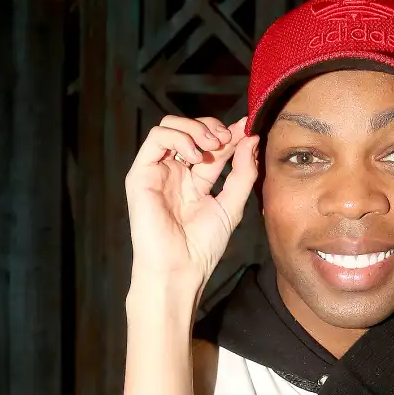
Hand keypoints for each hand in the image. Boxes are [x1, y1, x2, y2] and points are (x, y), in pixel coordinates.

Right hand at [124, 115, 258, 287]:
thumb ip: (242, 173)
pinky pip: (156, 138)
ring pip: (171, 127)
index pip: (213, 148)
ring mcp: (159, 171)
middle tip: (228, 138)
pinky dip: (178, 137)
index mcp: (197, 182)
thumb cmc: (203, 246)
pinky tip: (194, 155)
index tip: (246, 127)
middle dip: (212, 128)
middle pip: (191, 131)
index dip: (230, 134)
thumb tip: (251, 140)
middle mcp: (177, 173)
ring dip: (195, 128)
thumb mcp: (232, 205)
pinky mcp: (142, 173)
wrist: (179, 267)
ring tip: (212, 145)